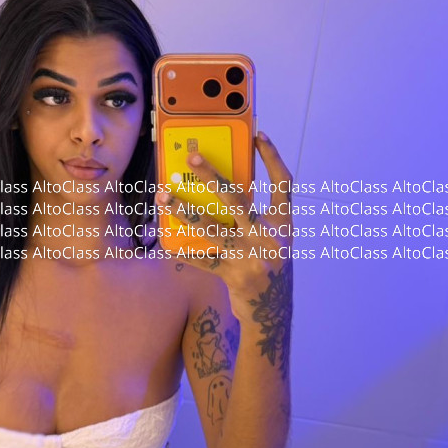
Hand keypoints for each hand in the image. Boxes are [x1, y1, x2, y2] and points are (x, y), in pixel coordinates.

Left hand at [157, 131, 293, 317]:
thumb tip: (218, 187)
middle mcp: (270, 238)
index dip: (273, 158)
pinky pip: (202, 259)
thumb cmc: (266, 267)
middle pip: (237, 199)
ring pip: (212, 227)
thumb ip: (253, 216)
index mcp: (283, 225)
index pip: (283, 184)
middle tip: (192, 158)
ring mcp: (252, 258)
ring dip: (184, 210)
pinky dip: (182, 250)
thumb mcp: (270, 239)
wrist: (271, 313)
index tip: (259, 135)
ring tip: (163, 196)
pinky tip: (165, 240)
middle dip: (211, 176)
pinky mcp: (234, 276)